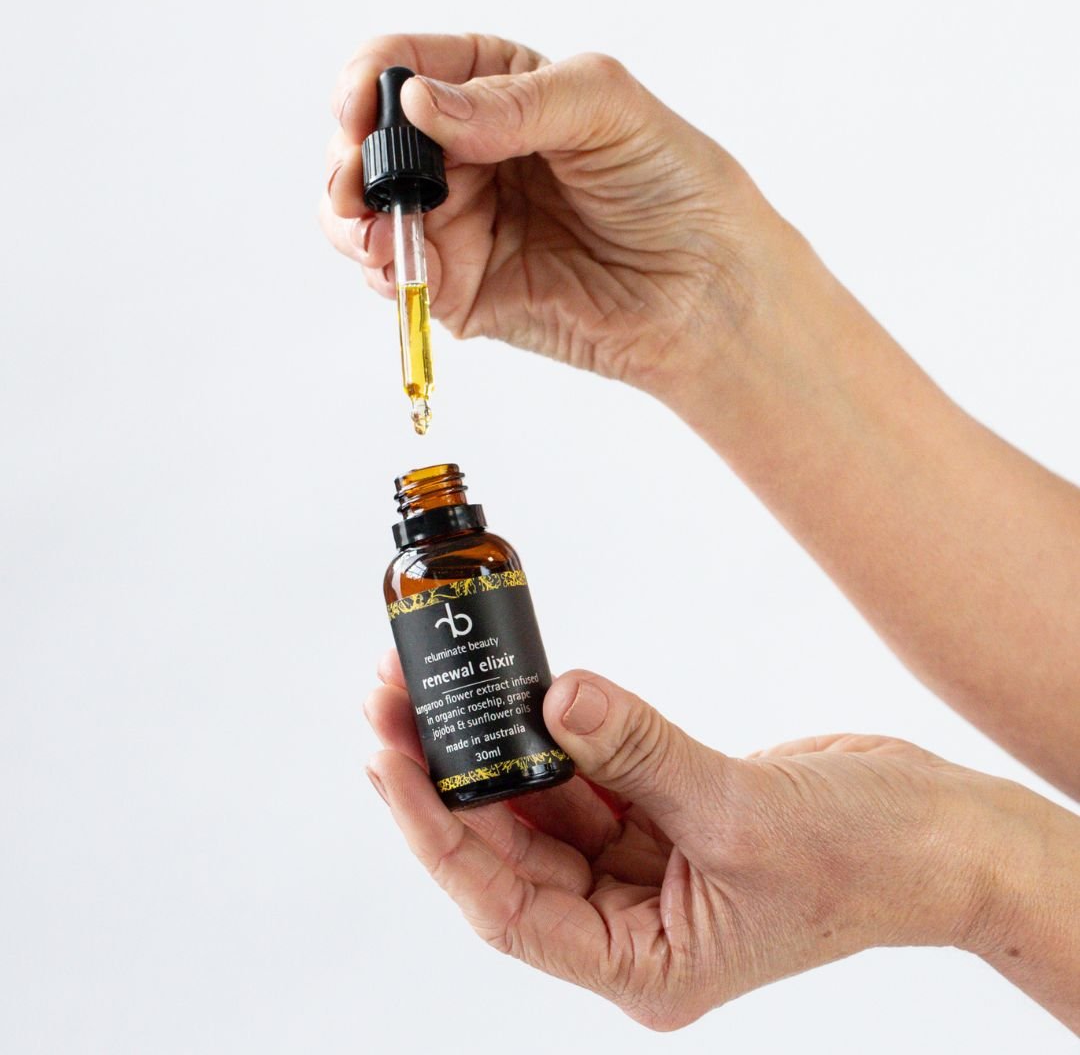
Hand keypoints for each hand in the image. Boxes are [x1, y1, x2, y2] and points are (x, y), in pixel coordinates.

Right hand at [323, 34, 798, 401]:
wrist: (709, 292)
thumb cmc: (676, 188)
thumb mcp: (605, 108)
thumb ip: (511, 102)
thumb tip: (420, 105)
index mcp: (497, 90)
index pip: (405, 66)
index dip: (370, 82)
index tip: (363, 108)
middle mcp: (469, 155)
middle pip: (372, 143)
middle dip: (352, 158)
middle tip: (359, 179)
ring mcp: (462, 224)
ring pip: (368, 213)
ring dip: (352, 218)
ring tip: (372, 227)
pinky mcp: (465, 291)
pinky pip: (401, 277)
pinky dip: (383, 270)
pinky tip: (396, 263)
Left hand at [364, 652, 1027, 1029]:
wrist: (938, 833)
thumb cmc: (867, 859)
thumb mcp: (742, 812)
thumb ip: (639, 750)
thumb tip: (554, 697)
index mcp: (643, 963)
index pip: (509, 906)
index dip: (439, 836)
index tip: (389, 764)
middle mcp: (631, 923)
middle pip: (510, 852)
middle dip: (448, 778)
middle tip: (392, 703)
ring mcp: (643, 868)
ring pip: (542, 810)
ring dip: (492, 751)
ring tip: (433, 689)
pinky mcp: (661, 817)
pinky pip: (586, 776)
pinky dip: (552, 737)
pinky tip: (517, 697)